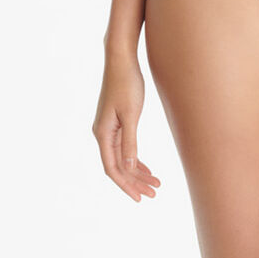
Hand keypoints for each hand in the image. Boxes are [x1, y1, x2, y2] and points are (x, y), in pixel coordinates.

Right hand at [92, 52, 160, 201]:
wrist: (121, 59)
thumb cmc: (127, 83)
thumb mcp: (131, 114)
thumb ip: (129, 142)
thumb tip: (128, 167)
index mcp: (102, 134)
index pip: (112, 169)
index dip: (126, 185)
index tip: (140, 198)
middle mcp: (102, 133)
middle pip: (117, 166)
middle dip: (135, 181)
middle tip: (154, 193)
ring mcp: (108, 127)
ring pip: (122, 158)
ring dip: (137, 171)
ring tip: (155, 184)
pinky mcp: (116, 121)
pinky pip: (124, 147)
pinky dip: (135, 158)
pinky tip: (146, 167)